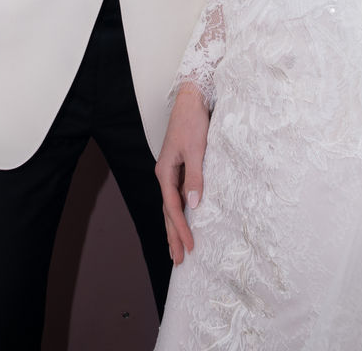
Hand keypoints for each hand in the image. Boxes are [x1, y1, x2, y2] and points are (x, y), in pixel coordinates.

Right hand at [155, 84, 209, 264]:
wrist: (192, 100)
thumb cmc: (192, 122)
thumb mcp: (196, 150)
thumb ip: (196, 178)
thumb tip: (194, 205)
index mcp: (165, 172)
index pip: (172, 208)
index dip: (181, 229)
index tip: (190, 247)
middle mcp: (165, 175)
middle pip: (168, 212)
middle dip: (173, 236)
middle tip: (179, 260)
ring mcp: (172, 172)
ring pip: (171, 206)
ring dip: (175, 228)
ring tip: (178, 249)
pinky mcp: (181, 168)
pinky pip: (179, 196)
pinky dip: (181, 213)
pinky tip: (186, 221)